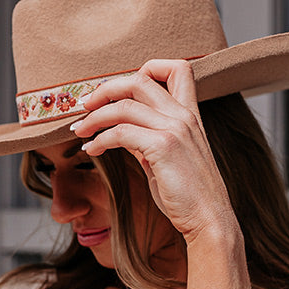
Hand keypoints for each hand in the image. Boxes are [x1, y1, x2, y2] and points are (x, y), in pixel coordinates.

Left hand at [70, 60, 238, 244]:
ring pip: (123, 105)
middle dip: (105, 90)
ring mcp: (175, 129)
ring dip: (94, 117)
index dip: (146, 68)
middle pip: (139, 80)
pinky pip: (120, 132)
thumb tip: (121, 133)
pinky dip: (99, 139)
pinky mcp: (163, 147)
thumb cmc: (188, 196)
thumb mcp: (167, 160)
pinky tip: (92, 150)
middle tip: (85, 105)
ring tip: (80, 131)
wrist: (209, 220)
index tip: (119, 90)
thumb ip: (148, 141)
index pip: (177, 68)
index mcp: (190, 115)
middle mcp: (183, 116)